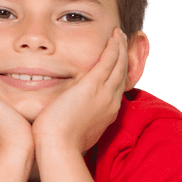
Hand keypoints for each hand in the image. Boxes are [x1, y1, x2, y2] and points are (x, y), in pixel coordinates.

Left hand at [33, 27, 127, 153]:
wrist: (58, 147)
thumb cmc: (60, 143)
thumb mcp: (75, 127)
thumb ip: (78, 114)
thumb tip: (71, 105)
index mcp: (107, 113)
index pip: (116, 88)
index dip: (118, 73)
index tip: (117, 62)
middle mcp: (111, 102)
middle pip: (122, 74)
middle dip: (124, 56)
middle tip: (122, 42)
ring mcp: (104, 93)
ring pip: (119, 65)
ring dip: (121, 47)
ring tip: (120, 35)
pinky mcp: (93, 85)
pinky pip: (109, 60)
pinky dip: (114, 47)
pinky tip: (114, 36)